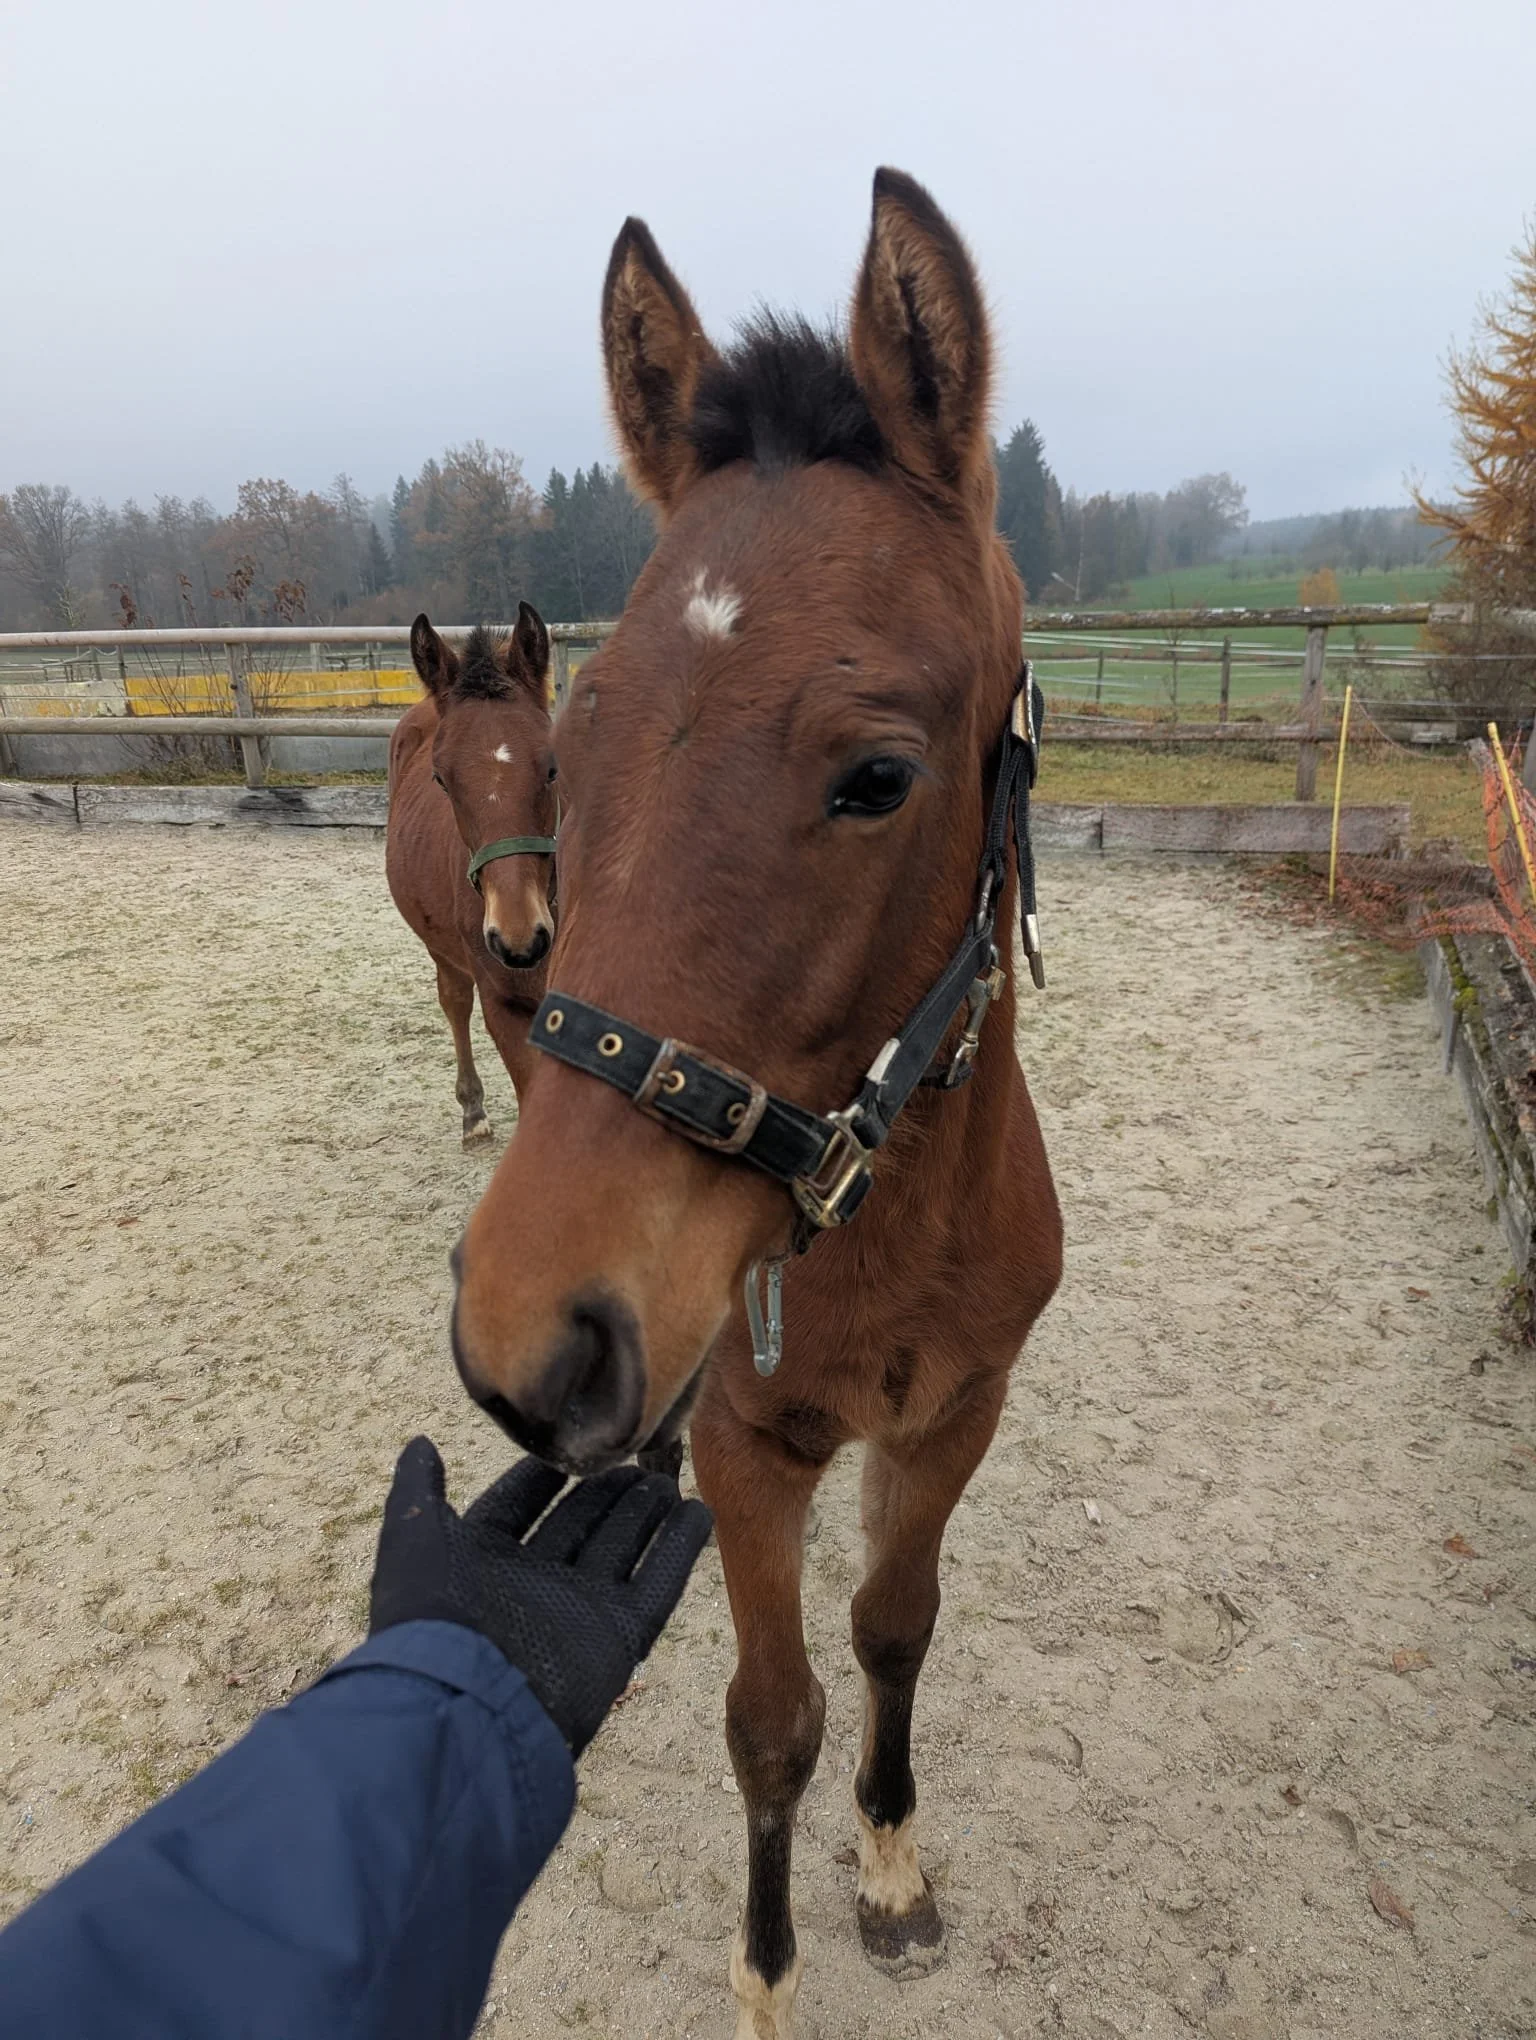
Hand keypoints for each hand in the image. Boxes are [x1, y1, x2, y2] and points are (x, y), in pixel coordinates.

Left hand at [368, 1437, 711, 1754]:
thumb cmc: (434, 1620)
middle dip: (605, 1494)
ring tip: (669, 1478)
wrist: (466, 1710)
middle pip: (578, 1525)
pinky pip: (656, 1582)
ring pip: (621, 1547)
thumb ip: (416, 1492)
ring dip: (646, 1513)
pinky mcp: (618, 1634)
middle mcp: (533, 1584)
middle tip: (636, 1459)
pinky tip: (700, 1514)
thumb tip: (420, 1443)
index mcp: (482, 1564)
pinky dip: (679, 1549)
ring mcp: (579, 1609)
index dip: (538, 1479)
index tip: (565, 1449)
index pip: (516, 1508)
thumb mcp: (413, 1542)